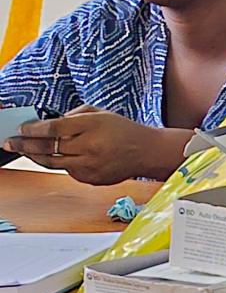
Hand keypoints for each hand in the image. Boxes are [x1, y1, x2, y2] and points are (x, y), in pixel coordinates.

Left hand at [3, 107, 186, 184]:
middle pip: (49, 147)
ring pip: (52, 162)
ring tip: (23, 150)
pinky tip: (52, 157)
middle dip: (25, 144)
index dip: (33, 129)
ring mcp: (90, 165)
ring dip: (35, 156)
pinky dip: (57, 164)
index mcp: (93, 126)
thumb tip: (48, 123)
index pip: (54, 129)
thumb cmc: (123, 130)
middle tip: (10, 141)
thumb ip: (74, 115)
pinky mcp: (90, 179)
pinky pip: (66, 171)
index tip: (20, 129)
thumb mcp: (101, 113)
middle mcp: (90, 147)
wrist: (145, 151)